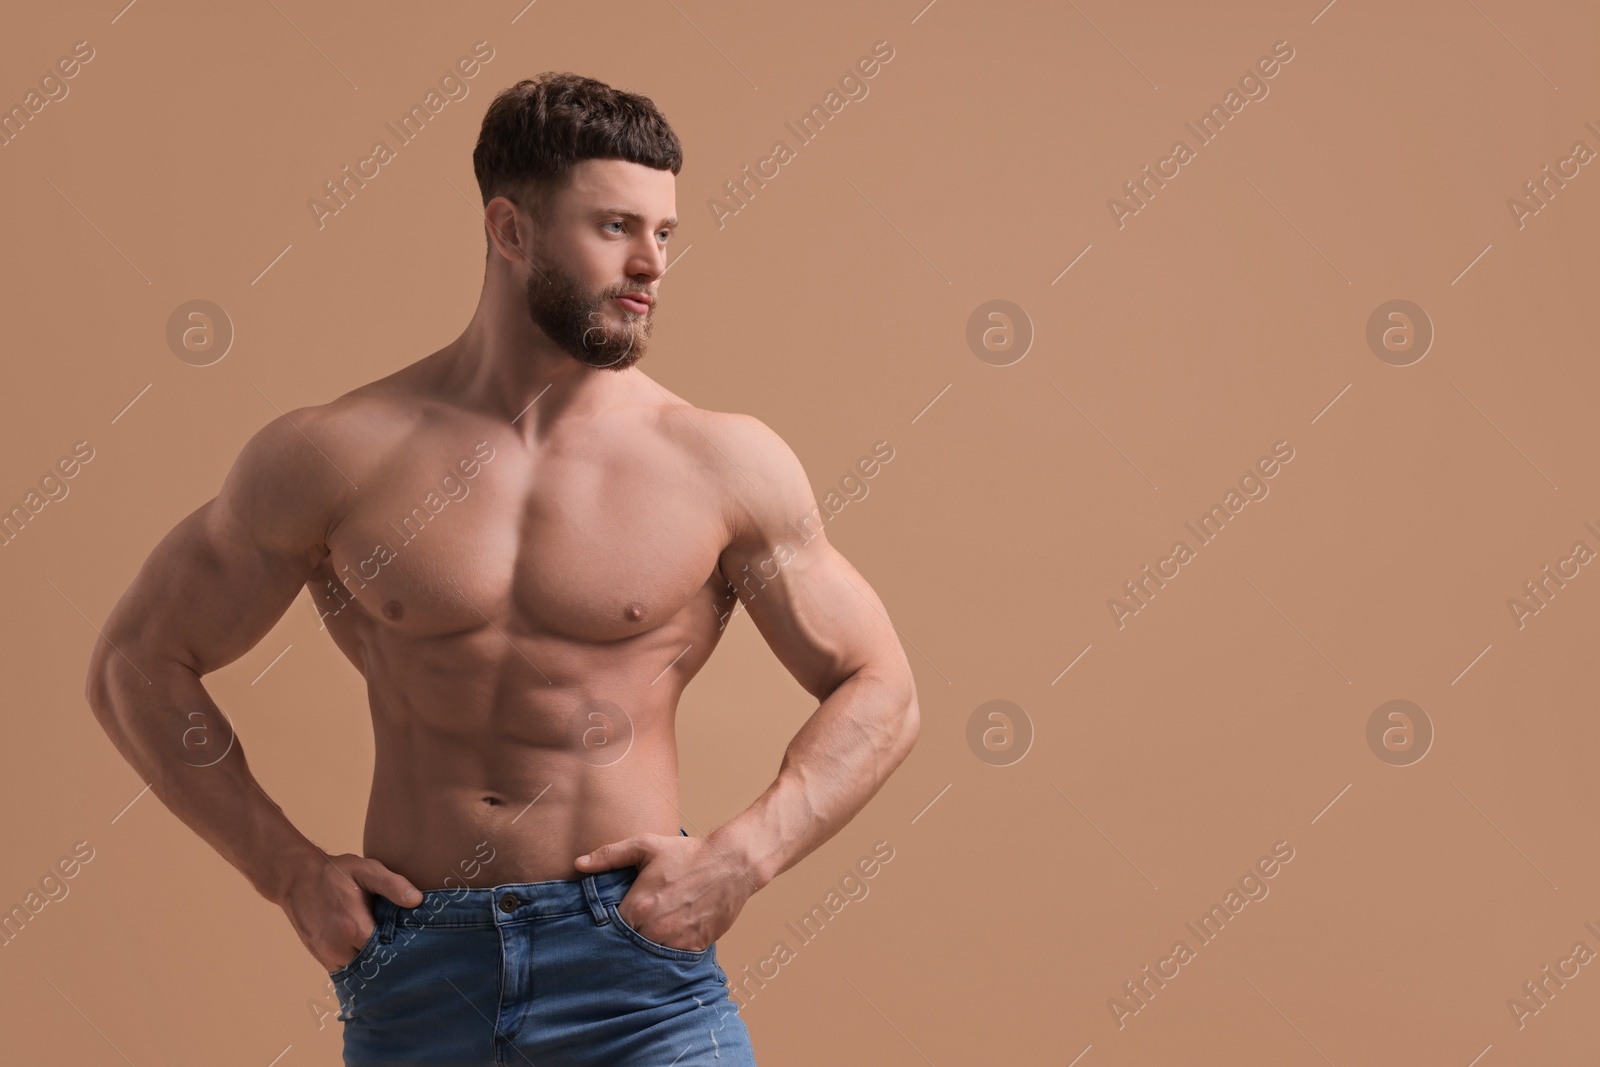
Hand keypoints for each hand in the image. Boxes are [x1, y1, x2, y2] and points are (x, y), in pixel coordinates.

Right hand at [279, 851, 423, 971]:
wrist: (296, 878)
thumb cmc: (334, 873)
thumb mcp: (366, 870)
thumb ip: (392, 885)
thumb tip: (417, 900)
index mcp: (355, 929)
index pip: (387, 952)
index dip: (401, 947)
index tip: (412, 940)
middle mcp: (339, 948)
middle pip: (373, 964)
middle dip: (387, 958)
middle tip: (402, 947)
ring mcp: (327, 955)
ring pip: (358, 970)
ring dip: (371, 962)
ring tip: (384, 948)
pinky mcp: (320, 956)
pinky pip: (343, 969)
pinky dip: (356, 963)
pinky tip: (366, 950)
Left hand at [575, 832, 756, 951]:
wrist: (732, 863)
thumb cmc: (688, 853)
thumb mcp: (646, 846)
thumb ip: (610, 855)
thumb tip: (578, 864)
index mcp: (639, 906)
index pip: (612, 931)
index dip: (610, 928)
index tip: (613, 924)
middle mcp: (656, 928)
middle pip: (629, 946)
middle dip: (628, 940)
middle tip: (633, 930)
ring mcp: (677, 940)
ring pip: (651, 956)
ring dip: (649, 948)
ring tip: (653, 933)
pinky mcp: (696, 946)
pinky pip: (675, 959)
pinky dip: (671, 952)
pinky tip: (672, 937)